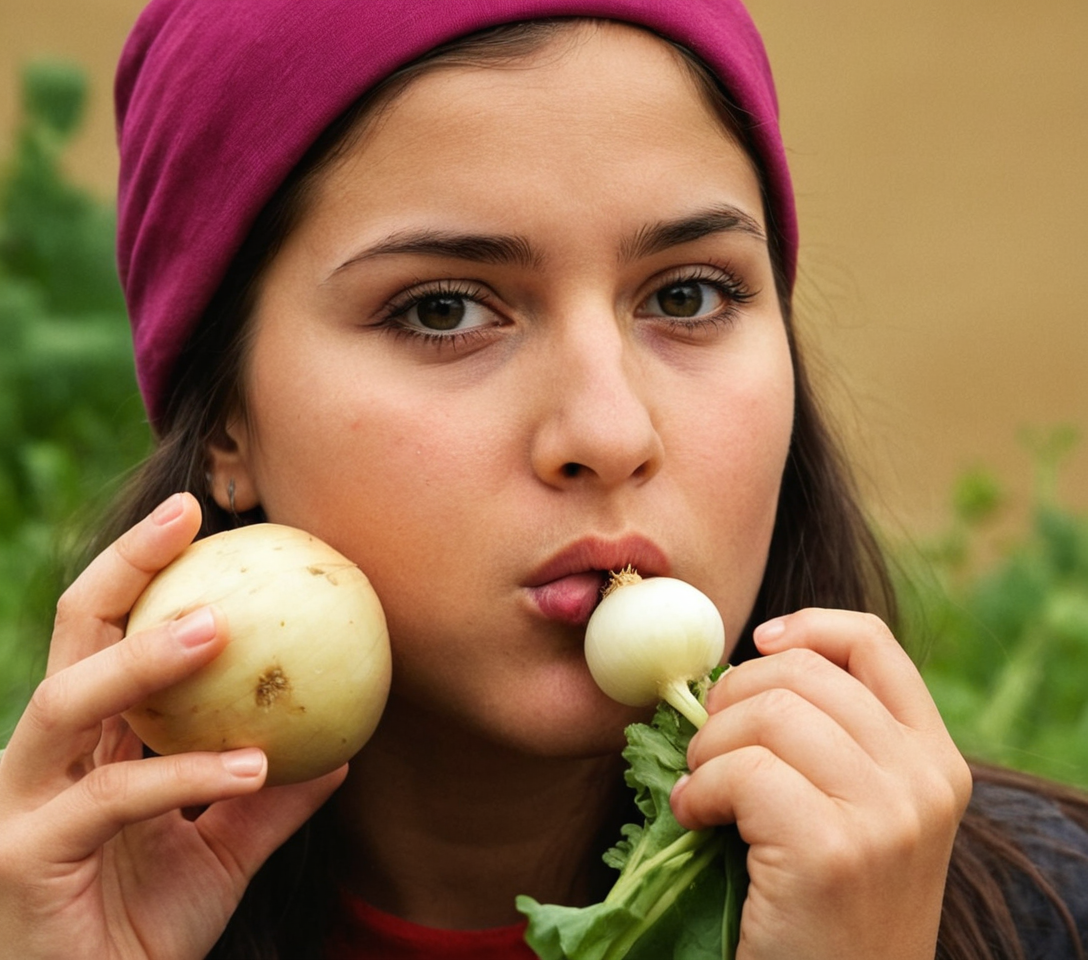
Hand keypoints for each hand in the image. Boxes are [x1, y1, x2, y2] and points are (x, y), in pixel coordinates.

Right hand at [0, 493, 345, 958]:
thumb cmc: (145, 928)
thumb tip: (339, 751)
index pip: (107, 632)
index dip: (144, 567)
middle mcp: (45, 758)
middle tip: (187, 516)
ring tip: (218, 625)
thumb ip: (271, 801)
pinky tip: (253, 765)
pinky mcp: (23, 857)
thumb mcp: (223, 853)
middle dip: (123, 567)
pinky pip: (112, 797)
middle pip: (73, 636)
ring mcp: (22, 804)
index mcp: (89, 744)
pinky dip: (185, 775)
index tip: (202, 513)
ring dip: (143, 657)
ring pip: (68, 701)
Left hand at [670, 608, 971, 959]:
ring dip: (710, 746)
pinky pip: (741, 771)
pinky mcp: (832, 851)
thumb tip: (743, 670)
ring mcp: (886, 815)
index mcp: (935, 760)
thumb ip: (831, 743)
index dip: (806, 626)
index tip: (757, 643)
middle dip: (732, 696)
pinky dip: (699, 790)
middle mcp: (924, 779)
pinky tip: (696, 820)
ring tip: (702, 788)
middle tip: (709, 748)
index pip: (872, 643)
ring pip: (768, 712)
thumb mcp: (860, 815)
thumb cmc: (828, 908)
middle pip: (802, 671)